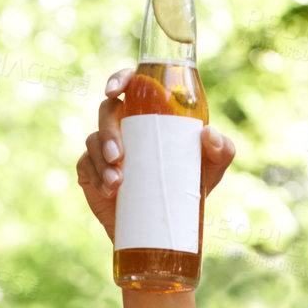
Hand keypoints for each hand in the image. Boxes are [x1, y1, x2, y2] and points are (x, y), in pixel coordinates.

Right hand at [75, 64, 236, 242]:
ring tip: (117, 183)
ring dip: (101, 160)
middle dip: (109, 131)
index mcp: (148, 116)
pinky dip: (95, 177)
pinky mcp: (91, 172)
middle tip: (119, 157)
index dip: (119, 80)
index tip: (115, 91)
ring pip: (93, 140)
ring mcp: (105, 149)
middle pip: (107, 112)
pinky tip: (108, 190)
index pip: (129, 87)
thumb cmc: (188, 190)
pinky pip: (85, 165)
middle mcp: (124, 127)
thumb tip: (209, 134)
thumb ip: (222, 151)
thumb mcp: (210, 170)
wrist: (166, 228)